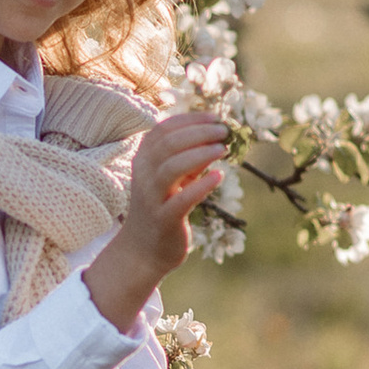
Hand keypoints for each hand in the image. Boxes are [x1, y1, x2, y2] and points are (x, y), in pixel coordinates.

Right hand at [82, 105, 229, 329]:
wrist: (143, 250)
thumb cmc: (162, 207)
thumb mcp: (174, 178)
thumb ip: (190, 158)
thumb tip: (217, 137)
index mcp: (144, 159)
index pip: (164, 129)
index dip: (191, 119)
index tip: (215, 118)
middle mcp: (143, 174)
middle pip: (170, 143)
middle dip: (200, 133)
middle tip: (225, 132)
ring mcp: (151, 197)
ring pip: (172, 166)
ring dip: (201, 154)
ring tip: (223, 149)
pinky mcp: (163, 219)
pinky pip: (182, 199)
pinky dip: (202, 186)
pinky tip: (219, 177)